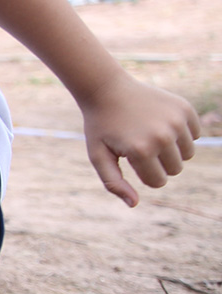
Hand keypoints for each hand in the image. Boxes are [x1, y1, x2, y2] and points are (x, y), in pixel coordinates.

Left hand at [81, 77, 199, 206]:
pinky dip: (182, 134)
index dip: (144, 174)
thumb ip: (113, 183)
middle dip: (158, 163)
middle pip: (175, 170)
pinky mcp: (185, 109)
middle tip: (139, 144)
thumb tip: (134, 204)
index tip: (131, 158)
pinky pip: (195, 135)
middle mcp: (162, 136)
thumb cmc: (101, 126)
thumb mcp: (98, 156)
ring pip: (188, 154)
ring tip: (150, 134)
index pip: (158, 181)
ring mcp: (176, 121)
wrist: (107, 89)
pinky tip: (161, 123)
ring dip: (172, 150)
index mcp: (140, 150)